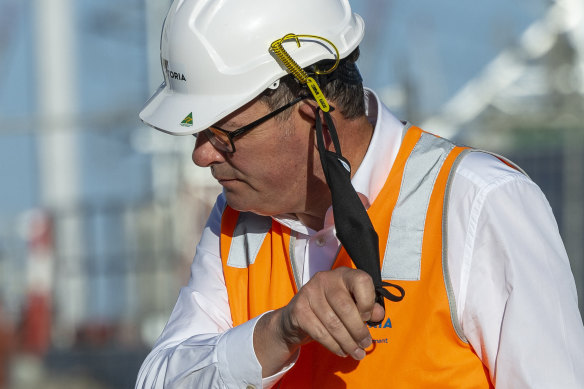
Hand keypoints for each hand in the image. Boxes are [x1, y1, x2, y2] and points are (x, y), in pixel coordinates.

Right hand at [254, 267, 384, 376]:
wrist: (297, 316)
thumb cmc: (331, 309)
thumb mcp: (351, 304)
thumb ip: (367, 308)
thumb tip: (378, 314)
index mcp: (343, 274)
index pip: (361, 280)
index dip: (368, 301)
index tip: (368, 317)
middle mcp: (325, 279)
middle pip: (346, 306)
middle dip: (358, 330)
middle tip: (365, 344)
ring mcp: (309, 292)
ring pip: (333, 323)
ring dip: (348, 342)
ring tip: (356, 352)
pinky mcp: (298, 309)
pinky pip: (320, 332)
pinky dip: (334, 345)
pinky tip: (341, 351)